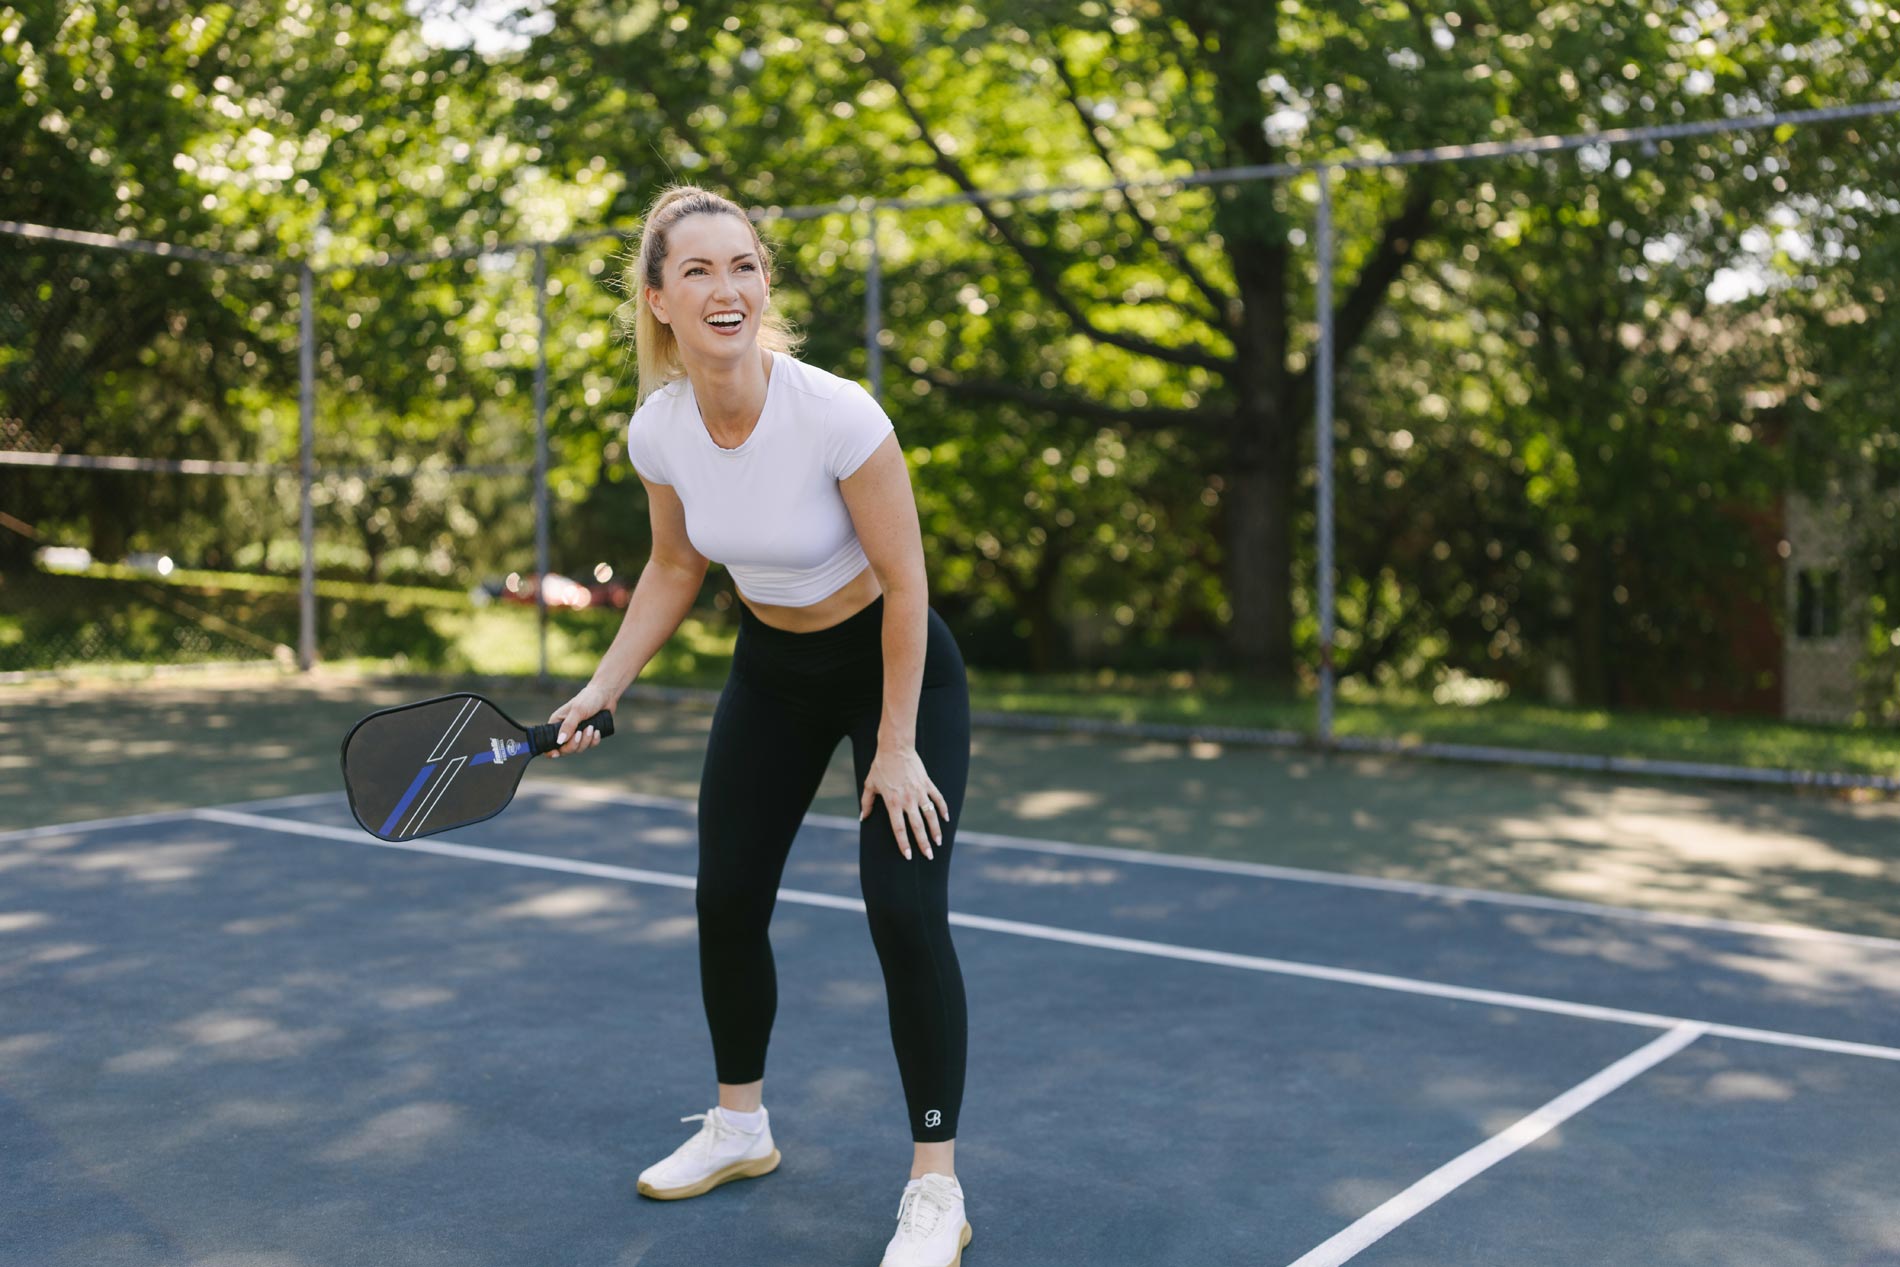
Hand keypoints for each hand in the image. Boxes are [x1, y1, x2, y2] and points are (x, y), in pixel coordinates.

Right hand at [547, 683, 615, 758]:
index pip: (548, 742)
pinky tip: (597, 731)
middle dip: (574, 744)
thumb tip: (560, 741)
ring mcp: (577, 734)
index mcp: (556, 723)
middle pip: (565, 749)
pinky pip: (590, 745)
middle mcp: (565, 730)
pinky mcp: (588, 735)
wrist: (605, 694)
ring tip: (591, 727)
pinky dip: (594, 740)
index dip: (550, 751)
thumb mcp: (577, 711)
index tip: (556, 754)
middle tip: (581, 732)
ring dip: (586, 740)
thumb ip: (568, 726)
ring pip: (578, 748)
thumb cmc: (588, 699)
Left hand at [859, 744, 949, 860]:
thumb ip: (867, 803)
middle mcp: (908, 800)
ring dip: (935, 830)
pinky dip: (943, 809)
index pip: (899, 829)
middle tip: (929, 856)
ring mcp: (920, 792)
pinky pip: (937, 799)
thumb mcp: (869, 784)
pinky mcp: (927, 783)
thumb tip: (862, 818)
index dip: (903, 843)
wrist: (895, 747)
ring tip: (938, 842)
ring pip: (930, 815)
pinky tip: (946, 819)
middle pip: (917, 826)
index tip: (908, 856)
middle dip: (923, 843)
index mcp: (893, 802)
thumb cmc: (880, 766)